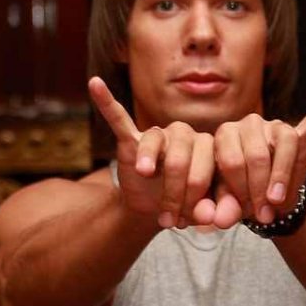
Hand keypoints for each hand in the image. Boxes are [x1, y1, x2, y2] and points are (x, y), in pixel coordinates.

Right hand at [89, 77, 216, 228]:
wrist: (156, 209)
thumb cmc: (185, 205)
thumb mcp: (199, 213)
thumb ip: (207, 211)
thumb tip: (210, 216)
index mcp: (209, 149)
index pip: (207, 165)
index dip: (197, 196)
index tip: (187, 221)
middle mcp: (185, 135)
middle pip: (181, 155)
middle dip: (174, 192)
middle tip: (169, 220)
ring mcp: (158, 135)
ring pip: (154, 141)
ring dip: (149, 161)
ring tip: (144, 174)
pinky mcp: (131, 139)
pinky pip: (119, 118)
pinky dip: (107, 103)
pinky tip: (95, 84)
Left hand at [212, 82, 305, 228]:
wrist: (258, 194)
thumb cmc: (238, 195)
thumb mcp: (225, 203)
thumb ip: (223, 208)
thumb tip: (221, 221)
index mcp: (225, 134)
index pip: (233, 159)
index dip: (240, 190)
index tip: (246, 212)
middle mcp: (248, 123)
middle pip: (257, 153)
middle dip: (260, 189)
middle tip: (263, 214)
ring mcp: (275, 127)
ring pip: (285, 144)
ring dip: (282, 176)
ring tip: (277, 201)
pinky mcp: (298, 135)